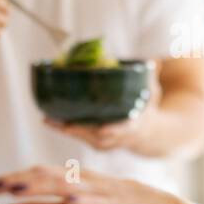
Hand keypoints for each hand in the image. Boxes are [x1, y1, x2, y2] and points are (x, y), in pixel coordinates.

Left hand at [0, 164, 174, 203]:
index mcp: (65, 180)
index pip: (28, 176)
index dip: (1, 179)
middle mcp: (77, 179)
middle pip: (39, 174)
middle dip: (10, 178)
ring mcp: (95, 190)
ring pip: (63, 183)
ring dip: (37, 184)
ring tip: (12, 187)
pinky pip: (96, 201)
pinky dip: (82, 200)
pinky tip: (69, 201)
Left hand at [43, 64, 160, 151]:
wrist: (147, 134)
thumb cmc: (147, 109)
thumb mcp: (153, 95)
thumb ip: (152, 79)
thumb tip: (156, 60)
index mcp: (132, 127)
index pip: (124, 131)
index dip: (114, 130)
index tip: (103, 128)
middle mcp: (117, 138)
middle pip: (96, 137)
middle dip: (79, 130)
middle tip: (62, 122)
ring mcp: (105, 143)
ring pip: (83, 137)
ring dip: (65, 129)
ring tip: (47, 119)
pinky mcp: (94, 143)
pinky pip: (77, 136)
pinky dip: (63, 128)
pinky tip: (47, 119)